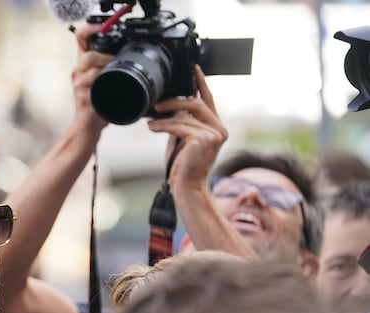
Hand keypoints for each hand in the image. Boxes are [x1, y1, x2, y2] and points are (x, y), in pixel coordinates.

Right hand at [72, 23, 112, 135]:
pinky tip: (112, 86)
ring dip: (106, 65)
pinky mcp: (83, 95)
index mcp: (83, 64)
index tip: (102, 28)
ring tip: (117, 73)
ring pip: (90, 64)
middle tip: (117, 60)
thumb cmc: (96, 106)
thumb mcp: (102, 82)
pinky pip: (95, 81)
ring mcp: (79, 83)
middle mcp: (78, 71)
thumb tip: (127, 54)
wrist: (87, 127)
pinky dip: (105, 81)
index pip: (80, 37)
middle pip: (87, 52)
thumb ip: (110, 66)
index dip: (90, 28)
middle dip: (105, 55)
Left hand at [146, 66, 227, 193]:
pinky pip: (180, 126)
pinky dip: (163, 126)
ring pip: (185, 116)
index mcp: (216, 127)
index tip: (194, 68)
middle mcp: (219, 129)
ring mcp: (214, 135)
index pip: (209, 100)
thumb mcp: (182, 138)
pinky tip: (153, 128)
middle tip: (157, 104)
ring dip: (165, 118)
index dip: (201, 83)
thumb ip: (182, 121)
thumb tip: (172, 105)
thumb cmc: (183, 166)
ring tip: (151, 123)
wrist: (186, 187)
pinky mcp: (203, 140)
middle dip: (175, 101)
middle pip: (196, 104)